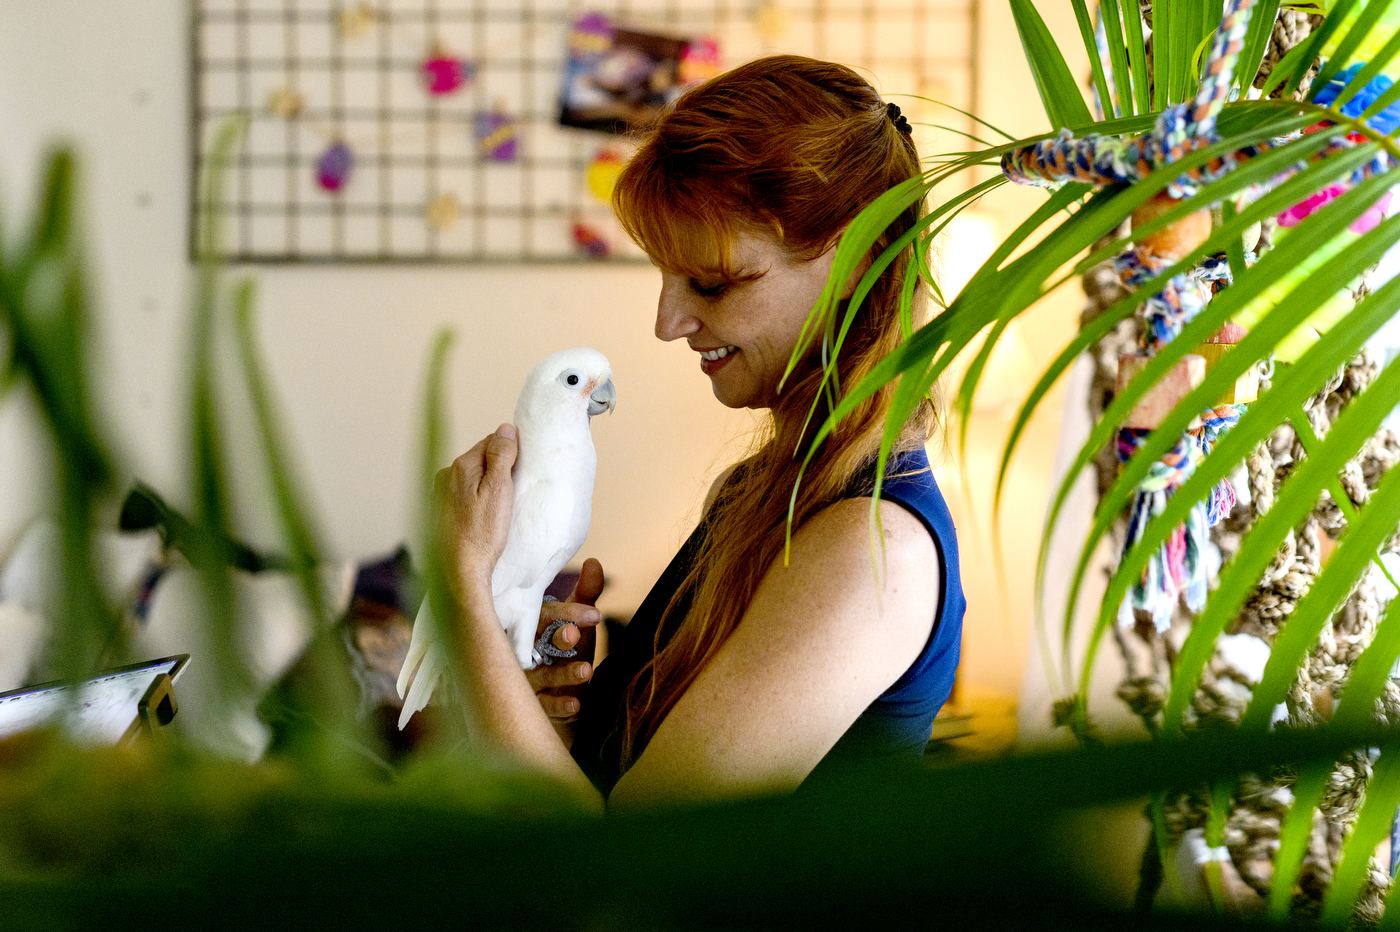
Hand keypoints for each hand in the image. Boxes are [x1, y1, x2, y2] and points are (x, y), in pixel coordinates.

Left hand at [436, 424, 516, 601]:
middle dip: (497, 470)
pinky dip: (474, 501)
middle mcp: (445, 476)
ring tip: (498, 509)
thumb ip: (502, 455)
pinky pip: (463, 496)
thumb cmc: (482, 534)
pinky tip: (482, 518)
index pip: (491, 442)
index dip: (510, 454)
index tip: (521, 473)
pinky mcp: (439, 512)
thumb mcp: (500, 490)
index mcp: (461, 466)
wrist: (460, 572)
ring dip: (485, 486)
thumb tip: (506, 428)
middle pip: (480, 460)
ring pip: (471, 478)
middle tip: (512, 494)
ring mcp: (439, 494)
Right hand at [527, 558, 604, 724]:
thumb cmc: (563, 645)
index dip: (569, 614)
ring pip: (541, 675)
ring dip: (564, 673)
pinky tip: (576, 705)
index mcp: (534, 624)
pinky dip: (559, 705)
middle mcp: (524, 649)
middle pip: (538, 642)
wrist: (556, 689)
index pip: (547, 615)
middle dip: (558, 639)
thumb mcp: (578, 618)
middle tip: (575, 635)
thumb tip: (594, 562)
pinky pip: (543, 705)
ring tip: (587, 670)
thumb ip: (587, 592)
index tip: (594, 614)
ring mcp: (525, 677)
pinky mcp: (531, 703)